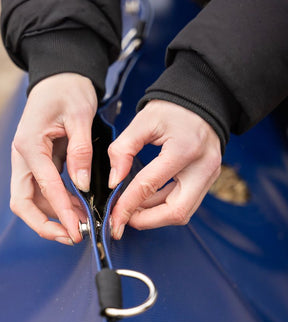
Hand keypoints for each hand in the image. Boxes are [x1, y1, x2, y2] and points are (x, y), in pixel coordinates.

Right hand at [10, 73, 96, 244]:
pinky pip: (41, 192)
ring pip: (31, 200)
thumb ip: (80, 151)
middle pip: (23, 202)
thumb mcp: (79, 115)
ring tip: (80, 224)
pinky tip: (76, 210)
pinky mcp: (37, 164)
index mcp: (29, 144)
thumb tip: (82, 184)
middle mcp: (22, 156)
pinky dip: (56, 205)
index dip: (62, 212)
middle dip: (45, 224)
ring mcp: (27, 161)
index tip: (77, 230)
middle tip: (71, 236)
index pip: (44, 187)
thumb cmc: (68, 90)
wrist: (59, 77)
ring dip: (53, 217)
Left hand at [108, 100, 221, 238]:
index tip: (113, 218)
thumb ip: (123, 149)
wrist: (202, 100)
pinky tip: (144, 202)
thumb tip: (114, 182)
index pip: (150, 186)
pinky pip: (185, 203)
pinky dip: (162, 207)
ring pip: (182, 212)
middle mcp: (203, 167)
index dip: (128, 206)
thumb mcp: (143, 121)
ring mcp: (209, 176)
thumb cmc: (172, 109)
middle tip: (123, 219)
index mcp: (184, 149)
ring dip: (153, 216)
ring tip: (130, 209)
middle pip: (176, 212)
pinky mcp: (207, 180)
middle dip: (146, 221)